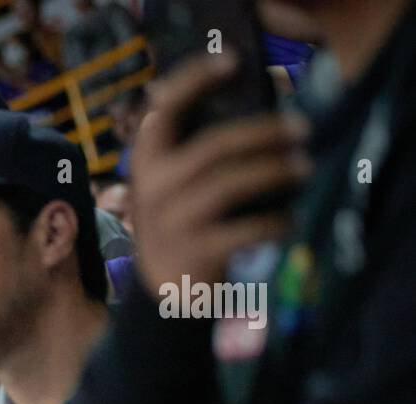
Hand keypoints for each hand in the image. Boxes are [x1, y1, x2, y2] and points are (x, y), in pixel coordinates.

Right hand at [131, 53, 309, 293]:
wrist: (164, 293)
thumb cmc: (182, 226)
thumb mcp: (173, 187)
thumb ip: (195, 155)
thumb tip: (260, 117)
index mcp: (146, 164)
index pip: (163, 111)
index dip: (194, 80)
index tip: (232, 62)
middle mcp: (153, 189)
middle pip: (214, 146)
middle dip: (265, 133)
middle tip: (302, 130)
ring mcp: (172, 222)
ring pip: (231, 184)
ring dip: (276, 172)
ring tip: (304, 168)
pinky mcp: (195, 252)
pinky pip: (245, 229)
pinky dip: (275, 223)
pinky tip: (289, 220)